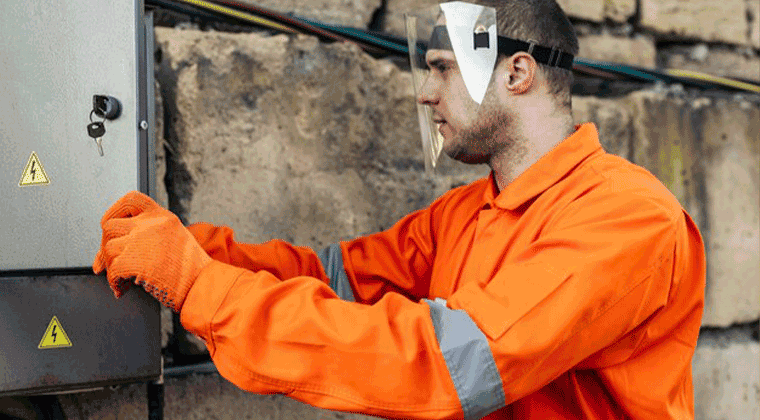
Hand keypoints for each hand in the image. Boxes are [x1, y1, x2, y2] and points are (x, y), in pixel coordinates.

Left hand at [93, 191, 211, 311]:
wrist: (204, 285)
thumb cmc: (191, 269)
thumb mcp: (175, 238)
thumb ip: (151, 234)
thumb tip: (117, 244)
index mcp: (162, 216)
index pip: (130, 199)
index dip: (114, 212)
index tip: (110, 229)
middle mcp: (151, 224)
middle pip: (109, 225)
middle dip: (104, 246)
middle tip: (106, 263)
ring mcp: (142, 240)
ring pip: (108, 249)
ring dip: (110, 267)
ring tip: (121, 280)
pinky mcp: (135, 261)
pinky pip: (112, 270)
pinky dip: (114, 282)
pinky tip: (122, 289)